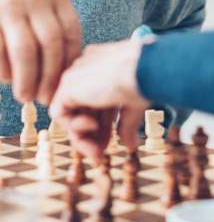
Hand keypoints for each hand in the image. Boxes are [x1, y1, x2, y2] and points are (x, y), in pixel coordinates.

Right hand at [0, 0, 80, 103]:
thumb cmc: (19, 6)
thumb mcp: (42, 7)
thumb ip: (55, 31)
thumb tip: (66, 78)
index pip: (71, 33)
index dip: (68, 64)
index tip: (64, 87)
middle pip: (51, 43)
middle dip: (49, 76)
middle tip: (44, 99)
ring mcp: (10, 3)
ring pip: (25, 50)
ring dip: (26, 78)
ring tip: (25, 96)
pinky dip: (5, 70)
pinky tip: (7, 80)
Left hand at [49, 39, 149, 157]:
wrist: (145, 70)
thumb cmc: (146, 81)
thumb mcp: (135, 106)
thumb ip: (127, 124)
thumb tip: (130, 145)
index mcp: (105, 67)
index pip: (97, 101)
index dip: (103, 126)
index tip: (112, 142)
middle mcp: (88, 68)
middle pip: (83, 109)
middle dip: (92, 136)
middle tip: (100, 155)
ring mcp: (77, 75)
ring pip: (70, 113)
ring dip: (81, 137)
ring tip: (95, 152)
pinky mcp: (68, 84)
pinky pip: (60, 112)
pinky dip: (73, 127)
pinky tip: (91, 129)